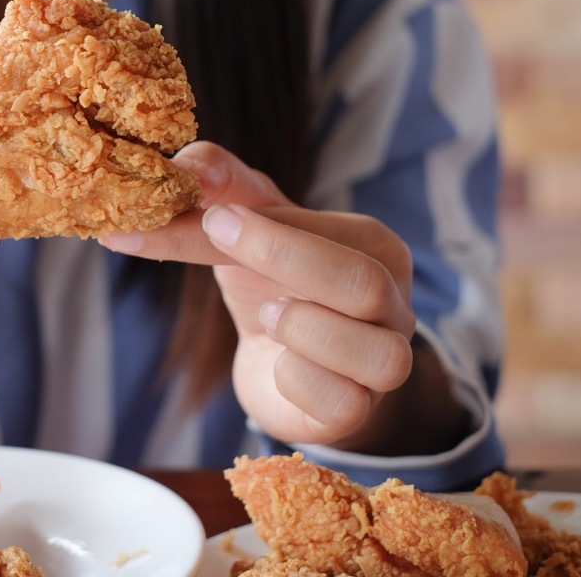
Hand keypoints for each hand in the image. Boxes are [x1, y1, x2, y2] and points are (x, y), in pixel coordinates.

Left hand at [99, 142, 416, 448]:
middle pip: (362, 283)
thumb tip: (185, 168)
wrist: (281, 369)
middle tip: (217, 239)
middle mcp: (395, 303)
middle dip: (282, 259)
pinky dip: (299, 381)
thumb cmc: (269, 285)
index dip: (261, 225)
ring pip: (373, 353)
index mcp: (373, 247)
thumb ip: (219, 187)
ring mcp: (385, 364)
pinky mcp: (358, 413)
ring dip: (304, 330)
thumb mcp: (243, 227)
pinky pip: (343, 403)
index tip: (205, 213)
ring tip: (268, 315)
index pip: (325, 230)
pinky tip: (278, 364)